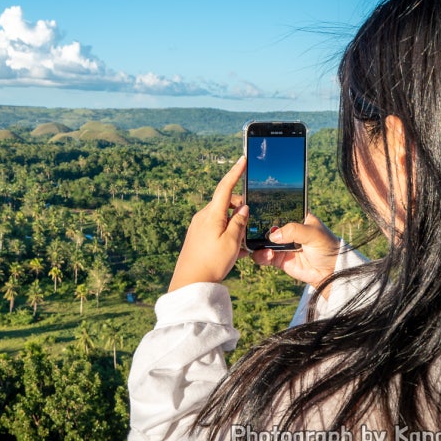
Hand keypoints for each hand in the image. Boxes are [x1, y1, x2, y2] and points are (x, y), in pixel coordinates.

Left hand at [168, 157, 249, 291]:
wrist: (189, 282)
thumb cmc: (211, 262)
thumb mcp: (232, 242)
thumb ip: (240, 222)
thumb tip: (243, 208)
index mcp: (212, 214)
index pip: (225, 186)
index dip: (235, 172)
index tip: (243, 159)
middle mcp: (203, 216)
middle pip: (226, 204)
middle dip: (241, 210)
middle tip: (250, 227)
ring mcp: (199, 226)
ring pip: (223, 218)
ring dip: (235, 225)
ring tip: (242, 246)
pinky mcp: (197, 236)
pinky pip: (216, 228)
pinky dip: (228, 234)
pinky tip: (234, 251)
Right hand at [253, 213, 339, 297]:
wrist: (331, 271)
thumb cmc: (327, 247)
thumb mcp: (314, 233)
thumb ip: (294, 230)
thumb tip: (273, 235)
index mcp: (296, 217)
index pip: (278, 209)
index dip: (266, 208)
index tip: (255, 209)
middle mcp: (286, 230)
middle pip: (265, 225)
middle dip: (256, 227)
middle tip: (251, 230)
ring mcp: (281, 244)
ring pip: (261, 241)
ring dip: (258, 243)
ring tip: (265, 247)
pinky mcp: (278, 258)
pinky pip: (263, 256)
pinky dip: (261, 256)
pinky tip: (268, 255)